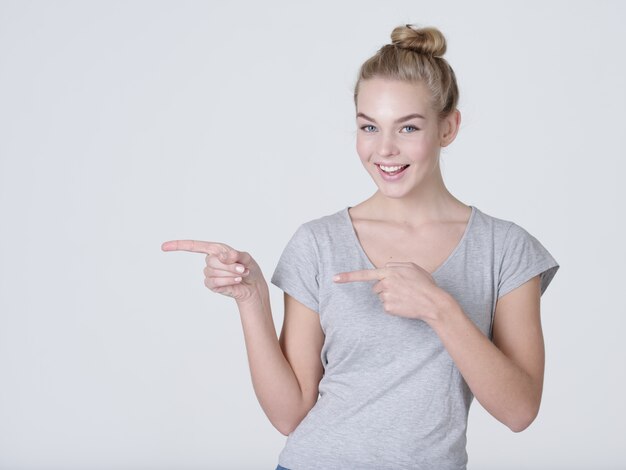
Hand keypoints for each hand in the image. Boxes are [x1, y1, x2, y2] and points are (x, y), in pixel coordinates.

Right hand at [161, 239, 265, 302]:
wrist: (253, 286)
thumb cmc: (248, 268)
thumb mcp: (246, 258)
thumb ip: (235, 255)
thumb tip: (222, 256)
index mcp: (216, 249)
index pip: (194, 246)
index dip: (178, 245)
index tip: (164, 247)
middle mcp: (211, 260)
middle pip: (211, 260)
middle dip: (229, 265)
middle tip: (241, 268)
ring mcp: (210, 273)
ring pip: (213, 272)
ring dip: (230, 274)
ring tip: (240, 274)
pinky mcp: (212, 285)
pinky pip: (213, 282)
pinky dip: (227, 281)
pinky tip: (236, 281)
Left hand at [333, 261, 447, 321]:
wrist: (434, 303)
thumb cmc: (425, 284)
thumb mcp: (413, 267)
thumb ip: (396, 265)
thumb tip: (385, 268)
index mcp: (390, 271)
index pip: (365, 274)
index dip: (348, 277)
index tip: (334, 279)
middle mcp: (385, 283)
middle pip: (376, 287)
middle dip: (385, 288)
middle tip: (403, 289)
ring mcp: (386, 296)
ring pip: (381, 297)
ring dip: (390, 297)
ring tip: (406, 296)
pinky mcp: (388, 308)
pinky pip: (386, 306)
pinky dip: (394, 306)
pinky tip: (405, 305)